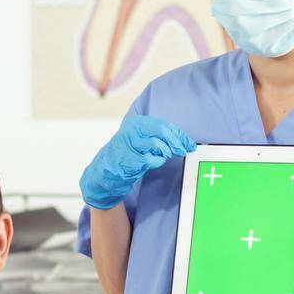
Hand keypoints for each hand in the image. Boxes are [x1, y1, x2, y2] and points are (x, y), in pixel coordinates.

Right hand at [79, 115, 195, 209]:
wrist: (105, 171)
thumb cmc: (127, 155)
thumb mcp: (142, 141)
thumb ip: (159, 138)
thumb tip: (184, 142)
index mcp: (137, 122)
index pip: (165, 125)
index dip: (179, 134)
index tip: (188, 143)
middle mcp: (132, 130)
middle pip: (163, 131)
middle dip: (177, 142)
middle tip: (184, 151)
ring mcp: (129, 144)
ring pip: (158, 144)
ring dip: (166, 152)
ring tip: (164, 157)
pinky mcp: (130, 158)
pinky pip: (151, 159)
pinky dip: (157, 161)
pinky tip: (154, 162)